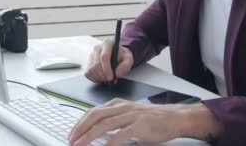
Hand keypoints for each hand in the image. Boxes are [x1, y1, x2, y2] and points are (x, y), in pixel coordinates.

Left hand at [68, 99, 222, 145]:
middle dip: (80, 128)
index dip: (80, 122)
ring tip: (80, 144)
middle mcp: (122, 108)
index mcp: (118, 104)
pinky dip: (110, 142)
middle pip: (95, 116)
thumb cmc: (152, 119)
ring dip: (90, 136)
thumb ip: (114, 123)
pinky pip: (121, 134)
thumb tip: (97, 134)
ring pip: (105, 124)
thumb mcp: (129, 117)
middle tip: (71, 139)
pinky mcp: (140, 126)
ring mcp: (131, 116)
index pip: (93, 111)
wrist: (174, 118)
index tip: (72, 133)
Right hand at [84, 40, 132, 82]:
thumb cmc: (122, 57)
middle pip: (96, 65)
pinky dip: (94, 78)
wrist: (117, 56)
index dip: (107, 69)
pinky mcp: (88, 62)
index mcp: (107, 44)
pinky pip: (88, 73)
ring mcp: (91, 55)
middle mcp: (97, 48)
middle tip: (110, 80)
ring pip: (91, 70)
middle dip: (103, 75)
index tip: (111, 77)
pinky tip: (101, 77)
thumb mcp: (128, 59)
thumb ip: (126, 65)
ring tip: (107, 78)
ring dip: (99, 77)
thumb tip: (117, 73)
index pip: (104, 57)